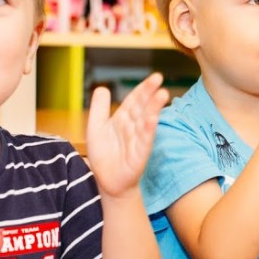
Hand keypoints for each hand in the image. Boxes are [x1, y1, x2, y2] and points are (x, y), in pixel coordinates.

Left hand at [86, 73, 168, 198]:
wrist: (106, 180)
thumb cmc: (104, 154)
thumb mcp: (96, 128)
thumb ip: (99, 108)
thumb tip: (103, 88)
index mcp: (123, 118)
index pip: (134, 100)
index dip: (143, 88)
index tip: (156, 77)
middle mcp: (133, 126)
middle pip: (142, 106)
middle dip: (150, 93)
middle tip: (159, 79)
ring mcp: (138, 140)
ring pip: (146, 120)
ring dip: (154, 108)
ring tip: (162, 95)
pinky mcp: (139, 154)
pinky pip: (144, 140)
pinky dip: (148, 129)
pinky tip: (152, 119)